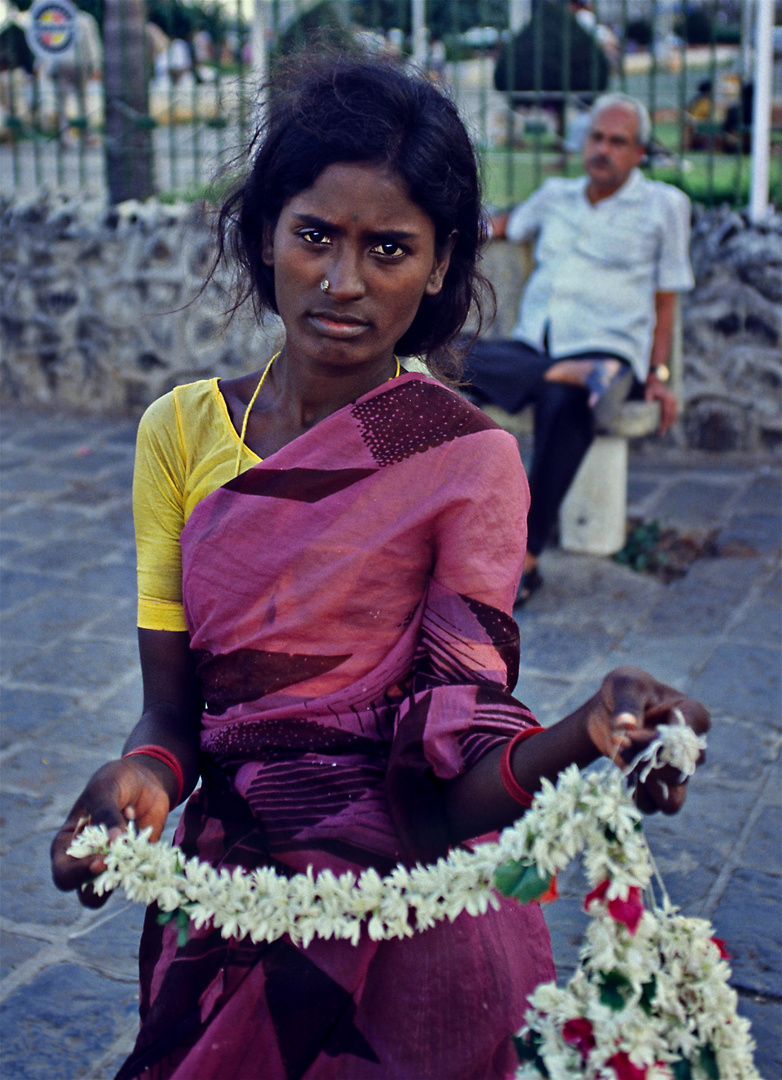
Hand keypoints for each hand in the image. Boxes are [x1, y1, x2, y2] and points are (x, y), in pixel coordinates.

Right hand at [51, 758, 171, 907]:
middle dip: (103, 885)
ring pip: (117, 887)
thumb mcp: (104, 791)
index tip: (100, 861)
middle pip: (87, 892)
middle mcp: (88, 860)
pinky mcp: (139, 862)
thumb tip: (114, 842)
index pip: (64, 873)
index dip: (77, 874)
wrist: (145, 779)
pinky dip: (149, 863)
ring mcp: (114, 864)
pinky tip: (150, 834)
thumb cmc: (114, 782)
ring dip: (130, 871)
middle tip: (120, 863)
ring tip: (138, 841)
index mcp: (68, 845)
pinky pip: (143, 875)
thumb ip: (106, 814)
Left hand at [586, 666, 709, 813]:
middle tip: (619, 738)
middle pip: (677, 772)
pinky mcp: (658, 788)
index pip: (687, 738)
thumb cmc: (624, 691)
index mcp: (693, 716)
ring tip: (624, 758)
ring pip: (672, 801)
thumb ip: (627, 702)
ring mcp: (677, 772)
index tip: (629, 728)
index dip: (656, 739)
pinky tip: (623, 770)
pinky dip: (634, 794)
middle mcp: (691, 749)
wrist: (606, 711)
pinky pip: (652, 807)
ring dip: (642, 782)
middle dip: (642, 758)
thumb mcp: (624, 684)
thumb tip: (625, 724)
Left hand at [644, 376, 677, 434]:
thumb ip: (648, 398)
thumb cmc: (650, 386)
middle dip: (667, 425)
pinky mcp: (673, 399)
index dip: (664, 423)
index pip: (667, 414)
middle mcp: (673, 399)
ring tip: (663, 429)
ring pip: (674, 414)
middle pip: (672, 416)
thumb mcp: (647, 391)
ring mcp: (674, 399)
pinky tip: (667, 422)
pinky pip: (674, 410)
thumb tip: (647, 406)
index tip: (661, 430)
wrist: (655, 378)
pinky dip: (671, 417)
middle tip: (661, 433)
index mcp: (667, 399)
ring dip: (670, 422)